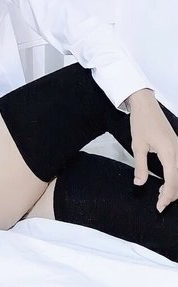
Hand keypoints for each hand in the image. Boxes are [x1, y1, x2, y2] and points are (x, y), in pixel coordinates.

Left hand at [127, 88, 177, 211]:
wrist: (146, 104)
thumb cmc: (141, 122)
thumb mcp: (137, 145)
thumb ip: (140, 166)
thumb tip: (139, 183)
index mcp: (170, 152)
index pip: (172, 181)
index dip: (166, 197)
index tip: (159, 207)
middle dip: (171, 195)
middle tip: (159, 205)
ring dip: (174, 187)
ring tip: (161, 196)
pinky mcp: (177, 146)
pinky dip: (175, 178)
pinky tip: (165, 183)